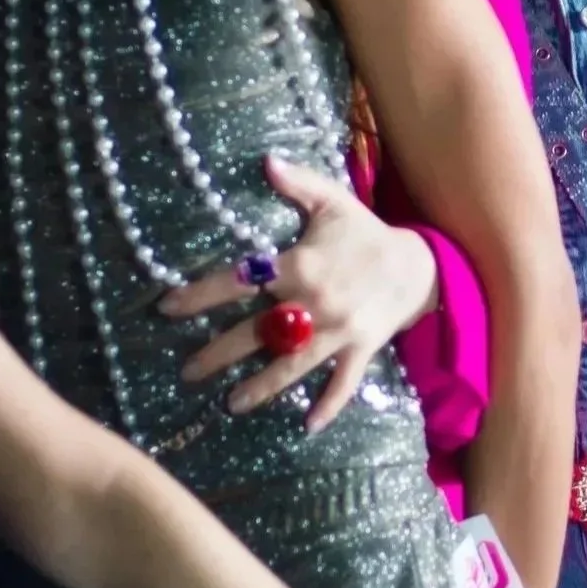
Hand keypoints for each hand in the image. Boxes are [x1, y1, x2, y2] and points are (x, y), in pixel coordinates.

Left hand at [159, 153, 438, 430]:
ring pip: (292, 365)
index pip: (240, 280)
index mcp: (299, 266)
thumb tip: (265, 161)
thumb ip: (298, 183)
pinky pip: (343, 383)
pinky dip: (328, 405)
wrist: (418, 264)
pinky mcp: (360, 349)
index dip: (201, 294)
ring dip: (260, 387)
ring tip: (230, 404)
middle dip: (219, 354)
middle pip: (258, 333)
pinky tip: (308, 426)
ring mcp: (338, 331)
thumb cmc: (365, 233)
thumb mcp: (333, 201)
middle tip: (188, 372)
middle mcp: (314, 303)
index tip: (168, 308)